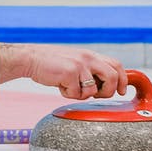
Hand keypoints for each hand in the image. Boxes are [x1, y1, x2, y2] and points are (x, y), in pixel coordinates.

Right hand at [0, 43, 127, 99]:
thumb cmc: (50, 64)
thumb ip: (88, 70)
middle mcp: (88, 58)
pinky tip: (59, 85)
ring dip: (81, 95)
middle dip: (108, 91)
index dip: (122, 80)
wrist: (29, 58)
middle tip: (96, 96)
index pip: (116, 65)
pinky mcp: (69, 73)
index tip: (121, 91)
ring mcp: (79, 65)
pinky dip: (67, 94)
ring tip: (69, 87)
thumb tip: (102, 85)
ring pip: (93, 90)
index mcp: (90, 55)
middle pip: (112, 76)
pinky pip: (76, 93)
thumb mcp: (74, 62)